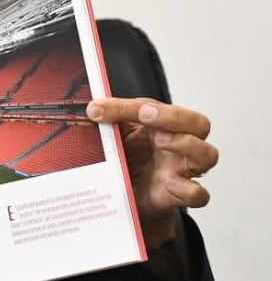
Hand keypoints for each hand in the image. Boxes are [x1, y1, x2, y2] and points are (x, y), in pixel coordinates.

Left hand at [86, 98, 217, 247]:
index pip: (161, 108)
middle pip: (198, 123)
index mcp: (165, 124)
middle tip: (145, 114)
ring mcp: (182, 169)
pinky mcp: (179, 195)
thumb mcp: (119, 132)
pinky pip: (199, 194)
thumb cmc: (131, 156)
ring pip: (207, 154)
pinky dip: (189, 189)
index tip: (102, 108)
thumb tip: (92, 109)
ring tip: (160, 141)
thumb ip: (110, 118)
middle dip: (172, 116)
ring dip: (186, 144)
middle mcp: (180, 144)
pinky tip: (170, 182)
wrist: (130, 192)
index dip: (136, 105)